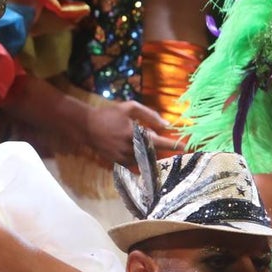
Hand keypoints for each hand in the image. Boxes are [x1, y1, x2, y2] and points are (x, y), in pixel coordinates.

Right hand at [58, 95, 175, 165]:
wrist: (86, 126)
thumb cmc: (108, 114)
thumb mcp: (129, 107)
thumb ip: (149, 115)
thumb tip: (167, 125)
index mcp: (133, 135)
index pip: (159, 143)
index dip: (173, 146)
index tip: (186, 148)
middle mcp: (129, 149)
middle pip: (153, 152)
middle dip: (157, 146)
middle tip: (152, 137)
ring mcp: (122, 158)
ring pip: (144, 159)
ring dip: (148, 152)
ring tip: (136, 140)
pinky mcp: (117, 163)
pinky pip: (134, 163)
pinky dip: (138, 157)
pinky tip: (130, 147)